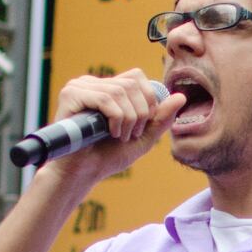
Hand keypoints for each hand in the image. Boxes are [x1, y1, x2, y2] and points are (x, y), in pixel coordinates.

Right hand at [48, 68, 184, 185]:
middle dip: (140, 112)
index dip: (147, 100)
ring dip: (128, 119)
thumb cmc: (107, 156)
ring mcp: (79, 87)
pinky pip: (105, 98)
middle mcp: (92, 83)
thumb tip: (180, 97)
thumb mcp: (142, 137)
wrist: (82, 173)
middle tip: (131, 134)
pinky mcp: (70, 95)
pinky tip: (111, 133)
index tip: (141, 125)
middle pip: (132, 82)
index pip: (137, 77)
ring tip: (119, 137)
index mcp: (106, 88)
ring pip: (121, 91)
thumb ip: (161, 118)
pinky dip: (116, 118)